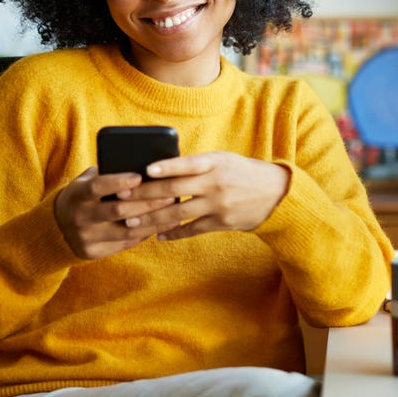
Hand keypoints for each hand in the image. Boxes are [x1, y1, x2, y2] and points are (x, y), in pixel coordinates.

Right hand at [54, 166, 177, 259]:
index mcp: (76, 195)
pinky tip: (165, 224)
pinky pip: (127, 242)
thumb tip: (145, 166)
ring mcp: (87, 237)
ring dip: (154, 220)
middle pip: (118, 210)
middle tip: (170, 194)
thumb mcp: (86, 182)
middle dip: (147, 202)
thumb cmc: (83, 196)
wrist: (57, 228)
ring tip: (174, 211)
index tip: (140, 176)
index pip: (97, 187)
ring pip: (127, 230)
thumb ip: (107, 174)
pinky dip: (147, 233)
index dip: (118, 182)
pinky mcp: (94, 252)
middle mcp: (79, 217)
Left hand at [122, 152, 289, 239]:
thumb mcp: (223, 160)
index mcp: (216, 163)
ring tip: (131, 222)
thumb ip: (197, 165)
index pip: (188, 163)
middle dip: (145, 195)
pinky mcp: (222, 222)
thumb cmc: (243, 172)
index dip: (167, 166)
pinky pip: (192, 229)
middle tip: (121, 197)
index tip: (145, 170)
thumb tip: (162, 169)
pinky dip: (174, 233)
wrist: (276, 194)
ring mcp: (219, 204)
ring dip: (152, 219)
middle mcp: (216, 183)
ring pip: (179, 213)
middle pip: (175, 190)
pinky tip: (158, 235)